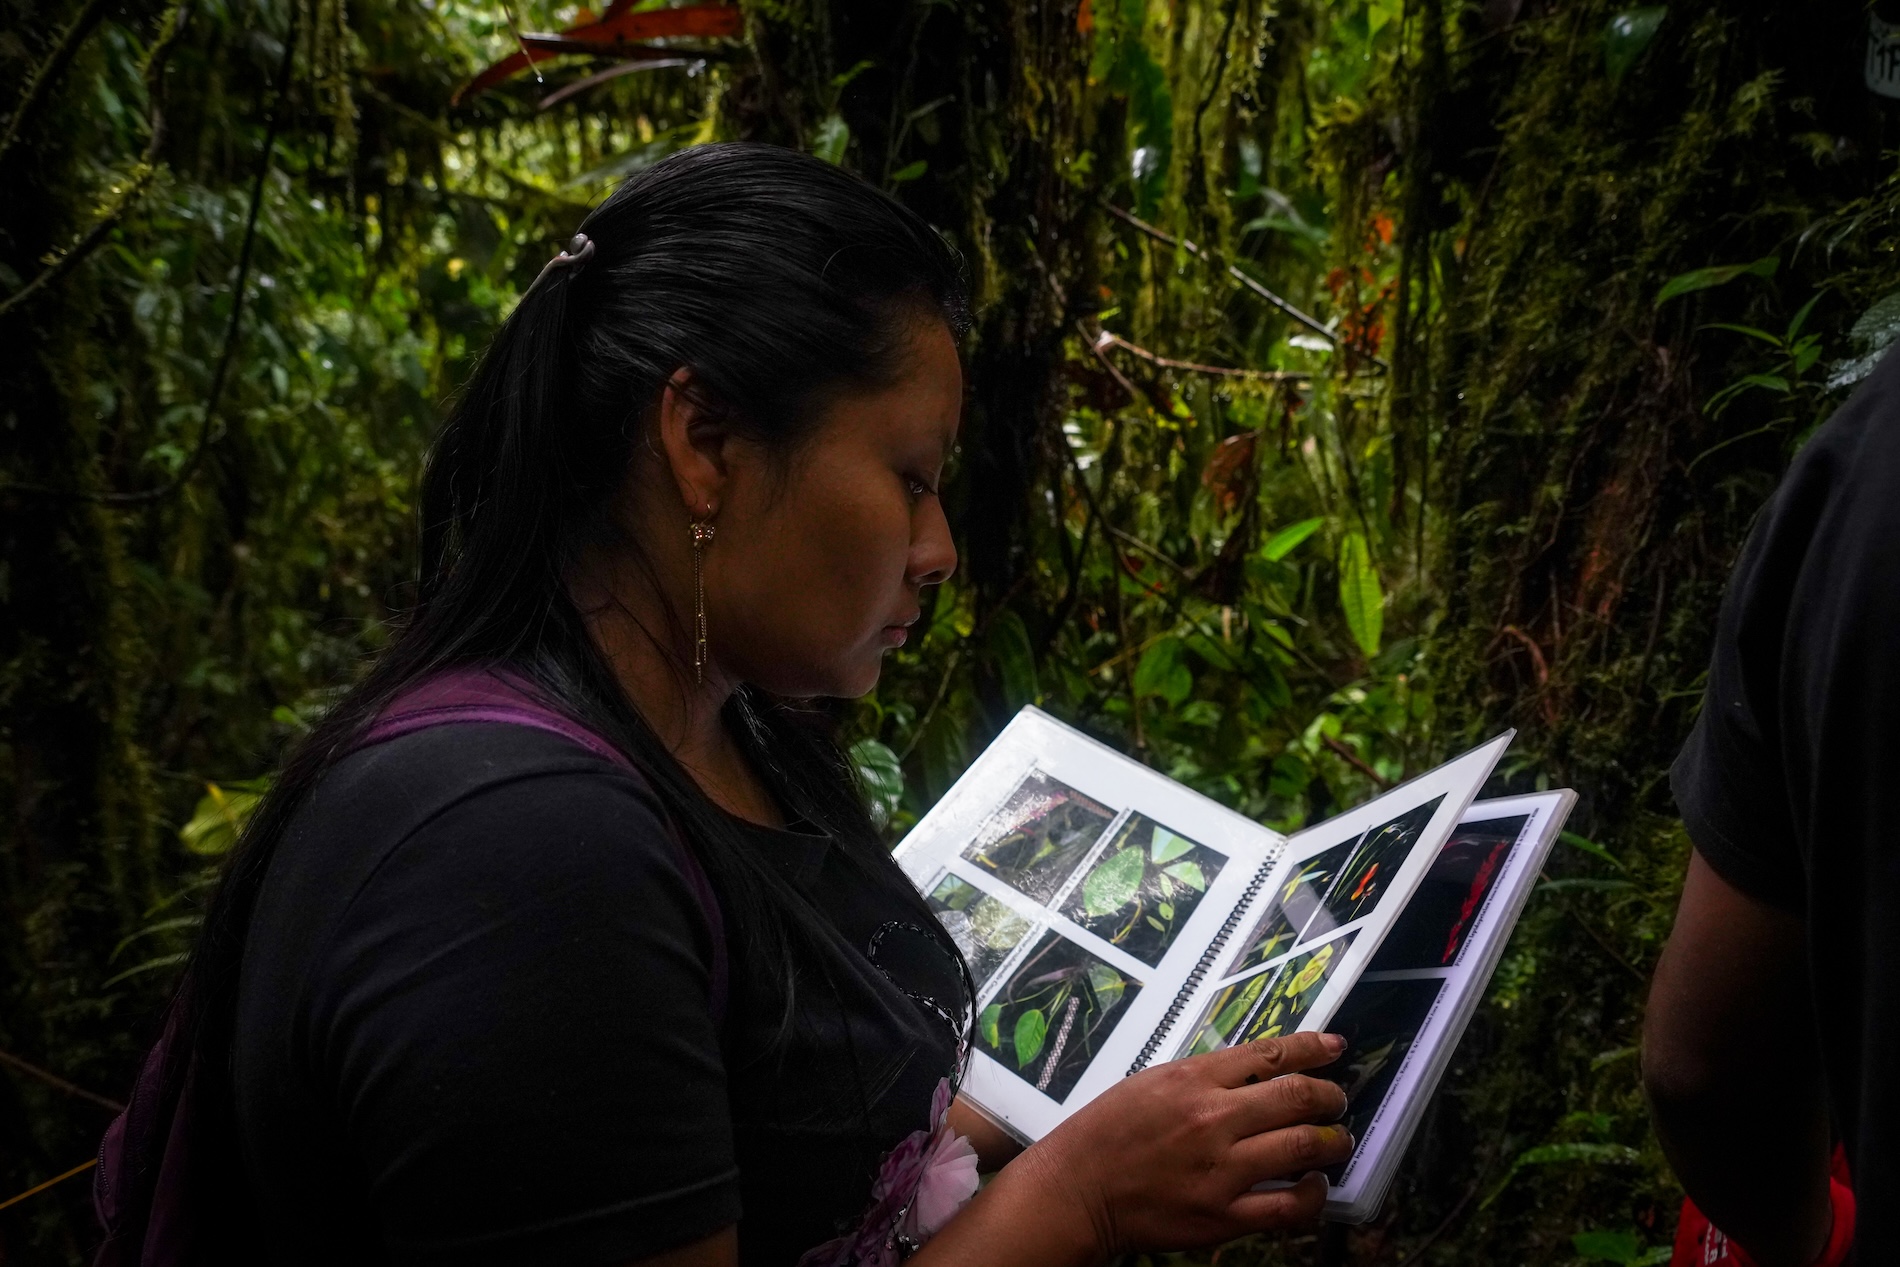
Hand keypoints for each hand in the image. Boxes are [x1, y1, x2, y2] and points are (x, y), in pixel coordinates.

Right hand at [1014, 1031, 1352, 1257]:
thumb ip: (1205, 1076)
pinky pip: (1288, 1206)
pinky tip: (1315, 1185)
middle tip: (1337, 1100)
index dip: (1313, 1049)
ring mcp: (1221, 1169)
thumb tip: (1258, 1071)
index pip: (1270, 1054)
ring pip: (1303, 1147)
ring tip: (1336, 1140)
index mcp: (1192, 1078)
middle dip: (1330, 1096)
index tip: (1334, 1047)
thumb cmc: (1107, 1132)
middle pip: (1298, 1097)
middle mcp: (1212, 1118)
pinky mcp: (1223, 1215)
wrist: (1078, 1188)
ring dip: (1332, 1141)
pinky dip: (1313, 1194)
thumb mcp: (1152, 1082)